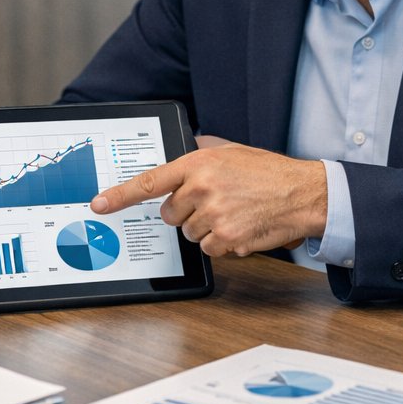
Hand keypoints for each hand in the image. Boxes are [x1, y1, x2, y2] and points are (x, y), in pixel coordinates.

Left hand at [90, 140, 326, 257]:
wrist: (304, 192)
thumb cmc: (269, 172)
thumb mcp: (231, 153)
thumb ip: (200, 159)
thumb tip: (175, 169)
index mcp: (200, 163)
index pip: (150, 181)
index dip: (119, 195)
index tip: (98, 203)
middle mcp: (203, 188)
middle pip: (170, 214)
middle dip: (186, 213)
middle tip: (213, 203)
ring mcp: (214, 215)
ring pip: (190, 234)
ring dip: (208, 229)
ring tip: (234, 213)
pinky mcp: (228, 238)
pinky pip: (210, 250)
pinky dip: (224, 244)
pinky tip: (242, 227)